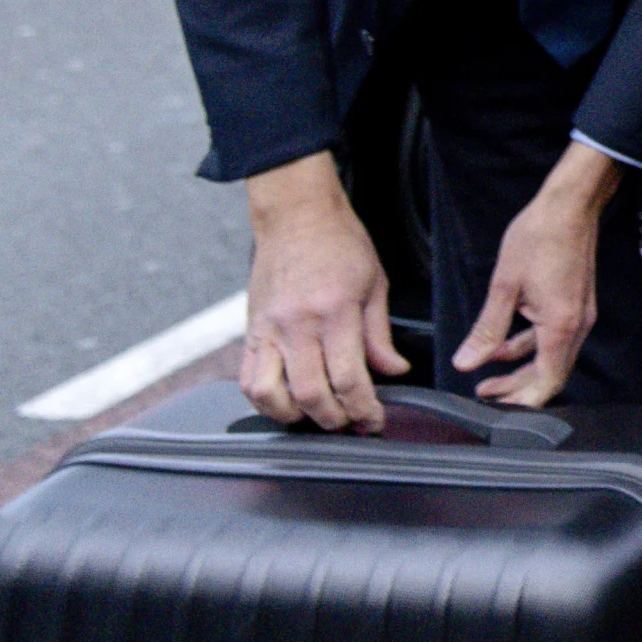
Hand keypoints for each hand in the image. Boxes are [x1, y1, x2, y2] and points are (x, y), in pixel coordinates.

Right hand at [242, 151, 405, 429]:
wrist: (296, 215)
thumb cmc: (340, 243)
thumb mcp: (375, 284)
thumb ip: (380, 335)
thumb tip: (395, 370)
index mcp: (335, 312)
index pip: (350, 378)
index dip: (364, 409)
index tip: (374, 421)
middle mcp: (297, 324)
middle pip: (310, 393)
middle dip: (333, 420)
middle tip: (349, 425)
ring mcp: (268, 328)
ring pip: (269, 393)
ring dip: (294, 416)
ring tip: (316, 417)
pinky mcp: (251, 329)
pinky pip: (247, 377)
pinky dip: (264, 399)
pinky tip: (285, 402)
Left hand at [446, 141, 624, 406]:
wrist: (568, 206)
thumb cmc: (541, 236)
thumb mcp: (504, 286)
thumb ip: (486, 330)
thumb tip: (467, 361)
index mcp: (560, 325)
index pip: (547, 382)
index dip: (521, 400)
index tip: (495, 405)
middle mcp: (576, 325)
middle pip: (550, 374)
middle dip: (517, 387)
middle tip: (485, 391)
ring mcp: (578, 314)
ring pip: (551, 356)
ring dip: (520, 365)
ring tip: (487, 368)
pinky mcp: (575, 304)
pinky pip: (553, 336)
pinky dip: (528, 344)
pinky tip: (504, 340)